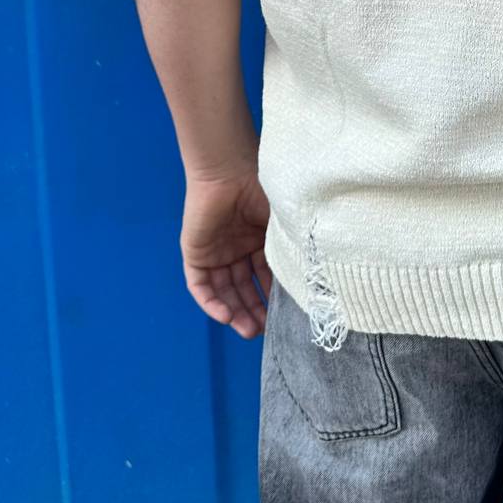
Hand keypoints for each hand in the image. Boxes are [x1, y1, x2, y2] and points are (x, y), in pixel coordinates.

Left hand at [180, 171, 273, 339]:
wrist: (228, 170)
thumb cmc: (259, 189)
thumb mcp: (281, 223)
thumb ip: (288, 248)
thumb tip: (307, 280)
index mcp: (259, 239)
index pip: (266, 275)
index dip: (274, 296)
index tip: (286, 315)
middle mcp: (238, 248)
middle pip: (245, 287)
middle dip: (254, 311)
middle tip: (265, 332)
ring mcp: (216, 252)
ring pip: (225, 291)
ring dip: (235, 312)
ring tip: (249, 331)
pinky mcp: (195, 254)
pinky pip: (201, 286)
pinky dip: (212, 302)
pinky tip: (226, 316)